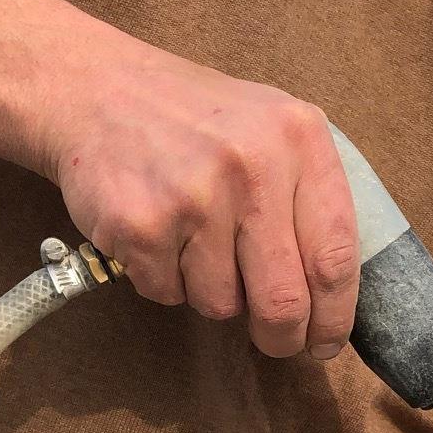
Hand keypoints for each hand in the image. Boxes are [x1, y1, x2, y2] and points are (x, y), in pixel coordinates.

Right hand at [46, 43, 358, 358]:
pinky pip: (167, 293)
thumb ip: (309, 197)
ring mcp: (195, 196)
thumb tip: (333, 298)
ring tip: (193, 240)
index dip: (334, 316)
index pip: (336, 258)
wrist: (96, 89)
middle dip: (280, 336)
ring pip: (222, 303)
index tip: (326, 342)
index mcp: (300, 139)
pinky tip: (156, 232)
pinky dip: (162, 278)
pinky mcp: (141, 224)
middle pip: (283, 300)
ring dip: (211, 292)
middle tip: (274, 340)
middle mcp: (253, 165)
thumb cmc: (196, 122)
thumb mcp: (272, 130)